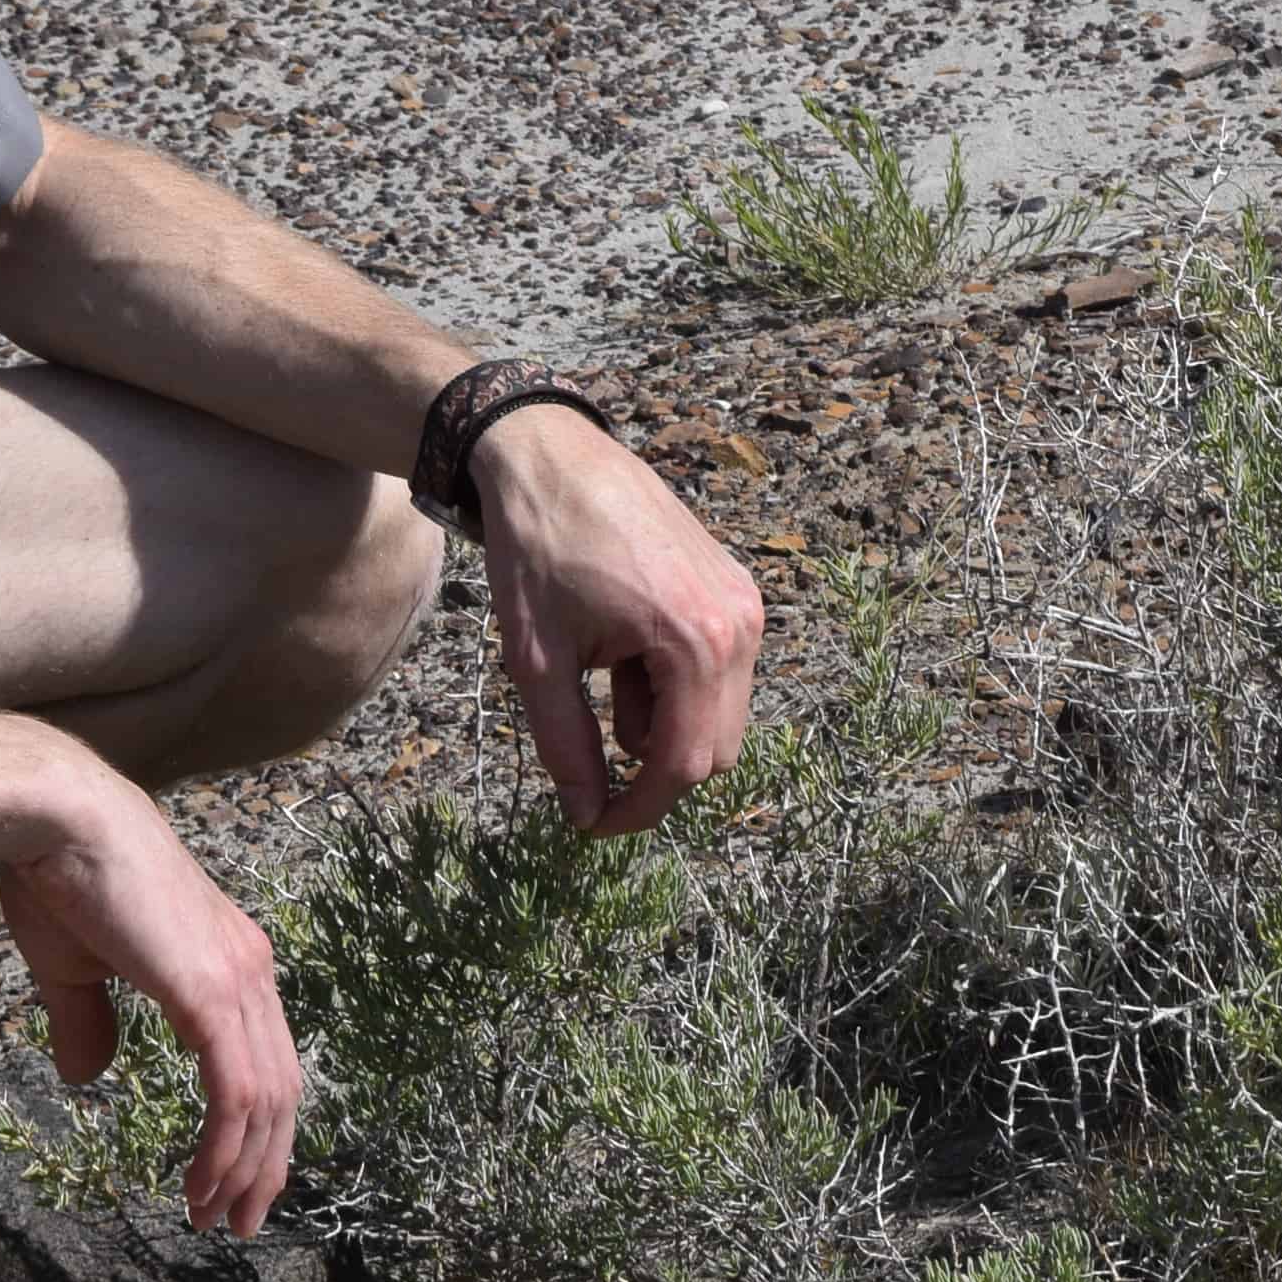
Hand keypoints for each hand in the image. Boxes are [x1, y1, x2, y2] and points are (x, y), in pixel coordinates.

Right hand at [0, 775, 304, 1233]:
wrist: (56, 816)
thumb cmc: (59, 874)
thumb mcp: (74, 966)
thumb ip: (90, 1020)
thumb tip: (88, 1078)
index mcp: (229, 957)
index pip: (265, 1056)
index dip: (257, 1123)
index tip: (234, 1177)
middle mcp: (249, 967)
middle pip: (282, 1087)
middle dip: (265, 1162)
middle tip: (240, 1221)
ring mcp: (238, 978)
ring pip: (266, 1100)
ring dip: (245, 1170)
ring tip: (217, 1218)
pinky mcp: (212, 992)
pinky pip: (236, 1091)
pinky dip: (227, 1147)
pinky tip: (202, 1185)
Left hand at [472, 409, 765, 835]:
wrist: (548, 454)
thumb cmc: (537, 550)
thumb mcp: (538, 660)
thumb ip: (566, 746)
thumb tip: (585, 814)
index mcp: (697, 642)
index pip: (685, 765)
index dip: (638, 809)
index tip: (593, 826)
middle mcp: (739, 624)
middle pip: (715, 748)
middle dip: (655, 773)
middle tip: (589, 771)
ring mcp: (743, 602)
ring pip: (719, 710)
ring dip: (662, 724)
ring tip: (596, 682)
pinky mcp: (733, 586)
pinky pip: (718, 667)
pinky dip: (673, 686)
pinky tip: (619, 657)